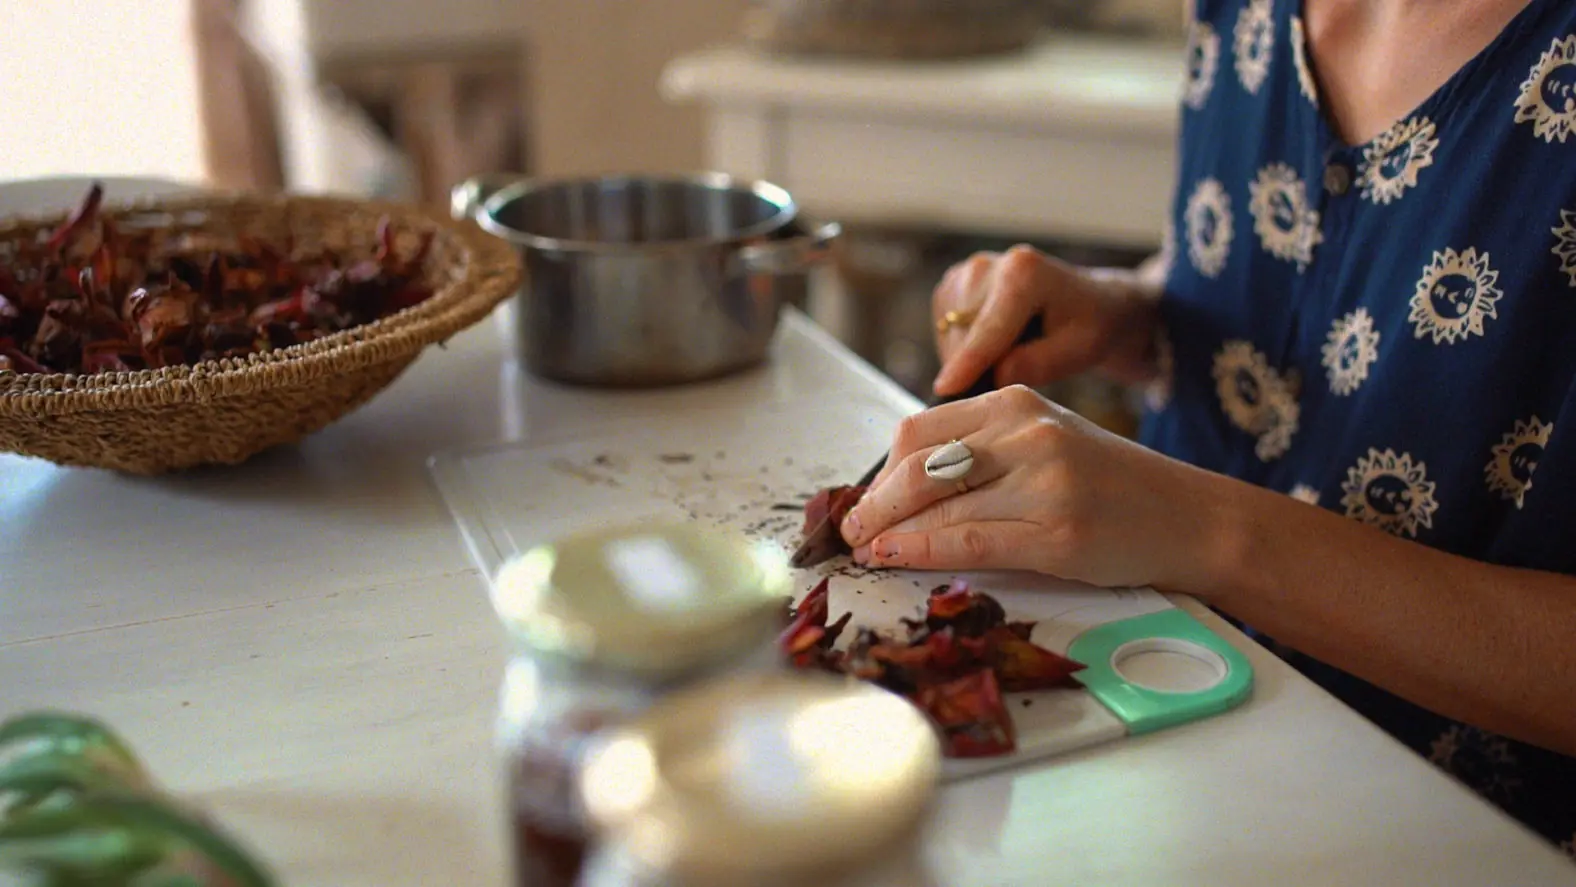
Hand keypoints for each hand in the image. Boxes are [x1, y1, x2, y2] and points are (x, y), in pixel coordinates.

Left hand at [838, 386, 1227, 590]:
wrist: (1189, 516)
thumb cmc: (1109, 486)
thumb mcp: (1044, 444)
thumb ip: (981, 453)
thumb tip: (899, 489)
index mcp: (1017, 402)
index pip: (920, 430)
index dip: (880, 470)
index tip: (864, 500)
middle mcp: (1028, 433)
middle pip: (918, 466)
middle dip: (874, 503)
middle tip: (851, 530)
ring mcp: (1043, 482)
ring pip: (937, 506)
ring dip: (889, 533)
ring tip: (867, 549)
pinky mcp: (1057, 533)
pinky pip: (967, 541)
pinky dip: (921, 551)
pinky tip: (897, 557)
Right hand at [932, 246, 1160, 397]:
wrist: (1091, 302)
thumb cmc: (1089, 326)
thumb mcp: (1080, 350)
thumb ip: (1039, 363)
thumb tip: (996, 375)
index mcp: (1024, 272)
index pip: (989, 328)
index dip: (968, 362)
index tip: (946, 390)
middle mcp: (987, 264)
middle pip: (963, 334)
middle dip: (977, 367)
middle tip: (1013, 379)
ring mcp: (966, 272)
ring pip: (949, 334)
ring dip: (969, 359)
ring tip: (1011, 357)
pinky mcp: (953, 285)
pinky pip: (945, 331)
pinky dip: (963, 348)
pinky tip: (996, 347)